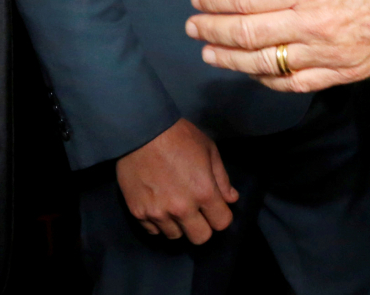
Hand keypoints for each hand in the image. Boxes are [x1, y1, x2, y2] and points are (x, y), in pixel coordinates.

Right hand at [115, 118, 238, 242]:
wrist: (141, 130)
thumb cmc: (179, 136)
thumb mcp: (209, 150)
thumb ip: (222, 178)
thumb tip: (231, 199)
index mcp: (204, 192)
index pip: (222, 223)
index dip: (221, 215)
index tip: (215, 208)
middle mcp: (182, 209)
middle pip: (200, 238)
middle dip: (202, 226)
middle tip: (196, 211)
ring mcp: (158, 213)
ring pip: (175, 236)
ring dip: (178, 224)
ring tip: (173, 204)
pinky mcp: (138, 213)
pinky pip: (153, 230)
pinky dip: (158, 222)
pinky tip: (157, 204)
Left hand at [184, 0, 369, 91]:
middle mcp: (315, 23)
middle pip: (247, 32)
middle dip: (212, 29)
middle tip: (192, 25)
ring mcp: (331, 52)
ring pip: (268, 63)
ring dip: (232, 59)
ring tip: (210, 52)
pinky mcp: (348, 70)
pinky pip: (300, 83)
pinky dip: (271, 81)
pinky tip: (254, 72)